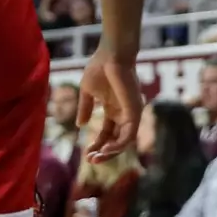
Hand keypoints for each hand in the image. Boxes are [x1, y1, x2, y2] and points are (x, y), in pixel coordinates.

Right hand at [78, 46, 142, 162]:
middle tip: (90, 160)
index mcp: (113, 109)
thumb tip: (80, 125)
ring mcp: (131, 114)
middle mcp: (124, 115)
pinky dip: (119, 144)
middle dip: (104, 152)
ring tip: (96, 158)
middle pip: (116, 140)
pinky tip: (106, 148)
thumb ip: (85, 108)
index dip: (97, 143)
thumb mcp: (87, 92)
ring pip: (124, 141)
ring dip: (111, 152)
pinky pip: (129, 134)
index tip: (86, 153)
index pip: (107, 133)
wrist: (111, 56)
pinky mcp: (135, 112)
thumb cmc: (99, 68)